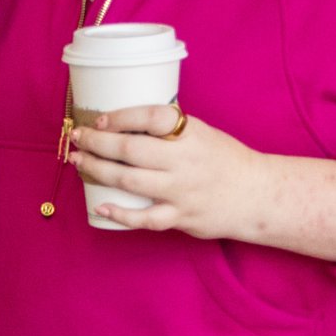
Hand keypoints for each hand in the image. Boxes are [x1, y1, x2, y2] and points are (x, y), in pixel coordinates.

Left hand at [68, 107, 335, 258]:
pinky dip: (120, 213)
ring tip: (78, 162)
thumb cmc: (224, 160)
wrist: (257, 195)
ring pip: (130, 181)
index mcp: (191, 134)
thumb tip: (125, 120)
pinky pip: (145, 218)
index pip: (151, 118)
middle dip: (97, 143)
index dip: (121, 116)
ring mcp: (182, 191)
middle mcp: (185, 161)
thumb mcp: (202, 133)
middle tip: (77, 138)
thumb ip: (170, 129)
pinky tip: (100, 206)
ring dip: (97, 170)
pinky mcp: (181, 216)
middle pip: (131, 150)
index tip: (99, 118)